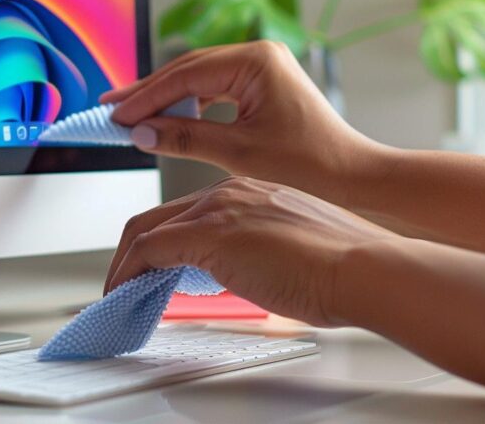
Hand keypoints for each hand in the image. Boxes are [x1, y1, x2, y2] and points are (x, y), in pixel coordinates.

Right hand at [102, 41, 386, 205]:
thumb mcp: (238, 153)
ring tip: (130, 116)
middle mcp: (258, 55)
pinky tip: (166, 120)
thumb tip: (140, 132)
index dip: (145, 97)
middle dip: (148, 93)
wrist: (353, 178)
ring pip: (198, 81)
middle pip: (187, 72)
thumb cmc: (310, 165)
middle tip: (110, 110)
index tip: (115, 116)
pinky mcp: (262, 86)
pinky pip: (213, 91)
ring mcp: (261, 68)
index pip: (185, 77)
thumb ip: (184, 138)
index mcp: (255, 61)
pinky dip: (188, 107)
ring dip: (165, 100)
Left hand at [104, 176, 400, 326]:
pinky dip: (128, 273)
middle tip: (122, 280)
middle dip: (132, 251)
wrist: (366, 267)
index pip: (189, 212)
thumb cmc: (345, 266)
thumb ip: (260, 251)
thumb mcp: (293, 250)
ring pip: (147, 230)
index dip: (163, 241)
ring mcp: (218, 209)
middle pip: (159, 216)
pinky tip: (125, 293)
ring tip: (119, 292)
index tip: (154, 268)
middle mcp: (230, 191)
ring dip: (125, 264)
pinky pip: (150, 251)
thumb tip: (244, 272)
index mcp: (252, 191)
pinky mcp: (209, 234)